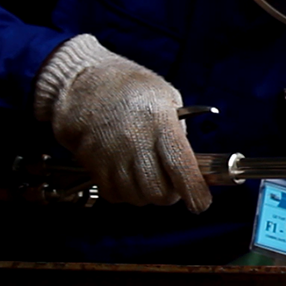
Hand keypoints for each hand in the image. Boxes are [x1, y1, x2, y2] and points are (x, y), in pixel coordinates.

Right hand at [36, 34, 210, 211]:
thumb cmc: (129, 87)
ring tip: (148, 174)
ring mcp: (112, 156)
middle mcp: (135, 143)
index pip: (181, 168)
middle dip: (170, 194)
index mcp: (159, 123)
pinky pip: (115, 195)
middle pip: (158, 192)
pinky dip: (125, 193)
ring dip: (147, 194)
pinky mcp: (93, 165)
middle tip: (172, 183)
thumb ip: (179, 132)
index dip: (194, 191)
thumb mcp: (167, 98)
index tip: (201, 202)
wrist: (84, 84)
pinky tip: (128, 175)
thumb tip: (189, 163)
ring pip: (137, 197)